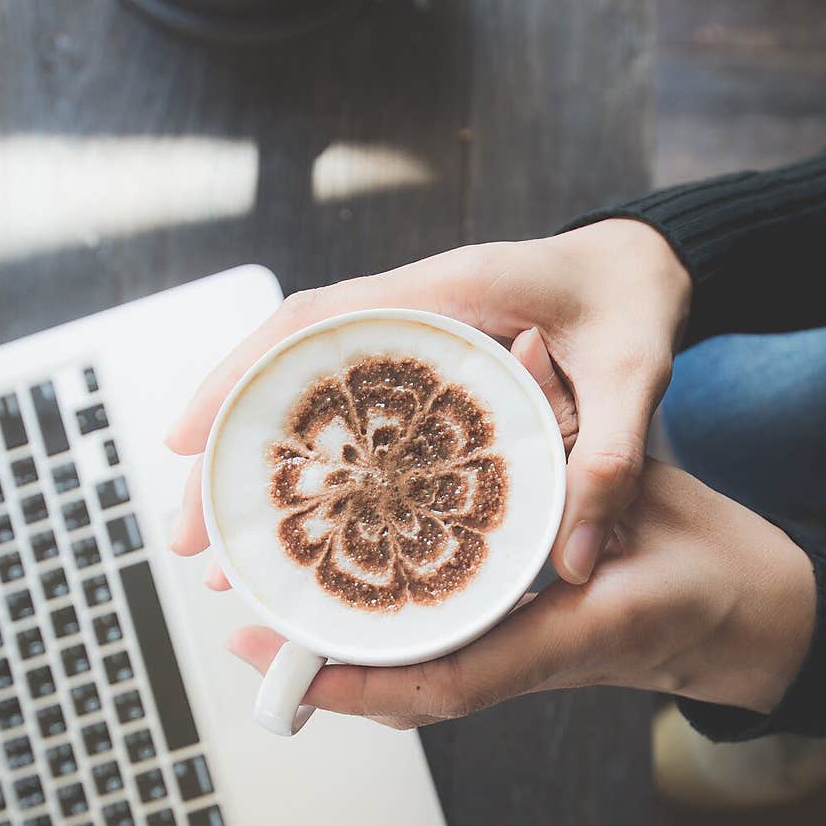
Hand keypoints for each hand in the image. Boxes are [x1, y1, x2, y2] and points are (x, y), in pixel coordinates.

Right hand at [169, 218, 691, 584]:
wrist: (642, 261)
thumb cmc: (635, 301)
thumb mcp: (636, 374)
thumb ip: (611, 455)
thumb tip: (575, 564)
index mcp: (445, 292)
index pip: (314, 324)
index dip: (239, 376)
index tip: (183, 438)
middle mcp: (409, 309)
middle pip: (285, 365)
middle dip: (223, 438)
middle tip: (188, 531)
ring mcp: (407, 336)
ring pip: (303, 386)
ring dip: (252, 453)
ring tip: (218, 536)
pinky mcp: (417, 364)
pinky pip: (339, 401)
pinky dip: (302, 451)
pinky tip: (283, 508)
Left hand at [225, 460, 815, 729]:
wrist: (729, 611)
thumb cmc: (698, 579)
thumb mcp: (650, 510)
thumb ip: (586, 431)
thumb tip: (527, 350)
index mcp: (549, 647)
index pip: (440, 683)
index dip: (357, 679)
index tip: (283, 663)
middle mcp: (510, 656)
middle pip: (399, 682)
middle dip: (321, 666)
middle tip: (247, 627)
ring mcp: (504, 650)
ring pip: (406, 667)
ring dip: (338, 645)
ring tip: (268, 606)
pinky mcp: (505, 634)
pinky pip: (431, 644)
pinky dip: (378, 629)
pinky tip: (336, 593)